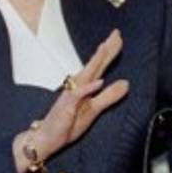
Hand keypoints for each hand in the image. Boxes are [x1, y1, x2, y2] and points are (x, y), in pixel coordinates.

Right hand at [13, 30, 129, 172]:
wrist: (45, 139)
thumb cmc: (66, 124)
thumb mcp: (94, 110)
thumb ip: (109, 96)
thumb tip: (126, 83)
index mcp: (85, 87)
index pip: (99, 66)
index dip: (110, 52)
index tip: (118, 37)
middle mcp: (77, 88)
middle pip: (94, 65)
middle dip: (105, 50)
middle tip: (116, 33)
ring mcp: (71, 97)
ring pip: (85, 75)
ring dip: (95, 62)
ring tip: (106, 48)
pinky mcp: (66, 108)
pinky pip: (78, 96)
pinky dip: (88, 88)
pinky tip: (99, 82)